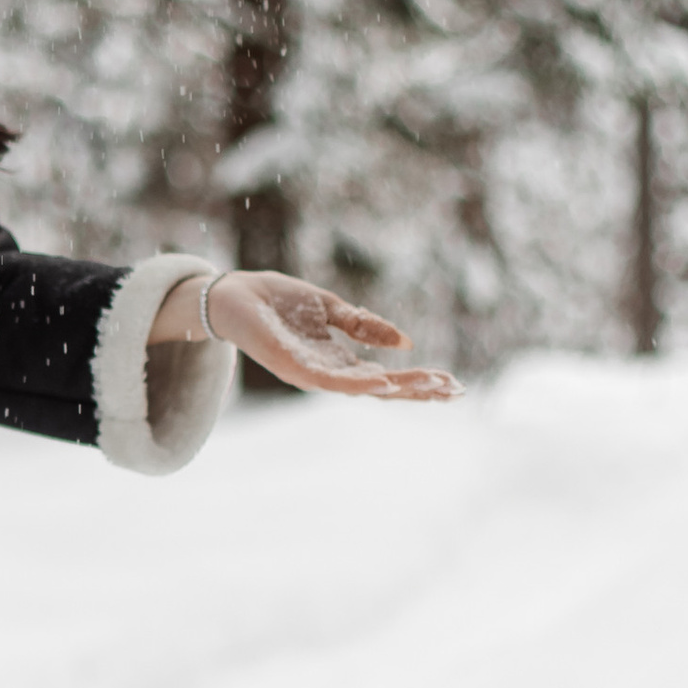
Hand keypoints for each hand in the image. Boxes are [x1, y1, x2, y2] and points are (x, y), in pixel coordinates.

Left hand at [194, 270, 458, 401]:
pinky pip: (330, 380)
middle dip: (419, 391)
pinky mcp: (292, 367)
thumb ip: (364, 325)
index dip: (418, 381)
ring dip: (398, 389)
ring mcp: (311, 374)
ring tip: (432, 387)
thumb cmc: (277, 302)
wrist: (232, 295)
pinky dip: (358, 382)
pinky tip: (384, 379)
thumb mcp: (330, 309)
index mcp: (339, 360)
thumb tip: (406, 341)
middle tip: (455, 391)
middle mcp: (328, 373)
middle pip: (382, 389)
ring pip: (362, 388)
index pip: (386, 378)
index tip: (453, 382)